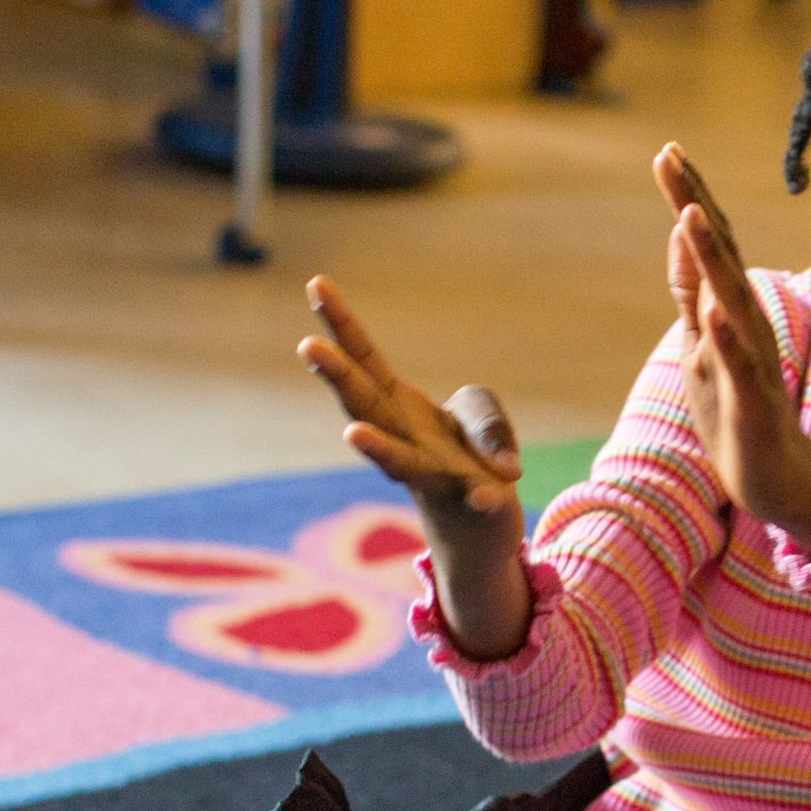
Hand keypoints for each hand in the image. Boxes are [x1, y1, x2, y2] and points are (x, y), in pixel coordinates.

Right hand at [298, 277, 524, 546]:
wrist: (475, 528)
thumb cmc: (467, 458)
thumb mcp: (480, 418)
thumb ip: (485, 419)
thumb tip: (503, 466)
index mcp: (398, 406)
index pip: (363, 358)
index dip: (341, 322)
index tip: (316, 282)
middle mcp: (403, 440)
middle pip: (363, 404)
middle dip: (337, 376)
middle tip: (307, 346)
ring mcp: (432, 475)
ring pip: (401, 462)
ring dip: (377, 449)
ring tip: (353, 435)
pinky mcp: (470, 503)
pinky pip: (478, 499)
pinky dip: (484, 498)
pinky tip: (493, 496)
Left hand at [653, 143, 810, 552]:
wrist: (776, 480)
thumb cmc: (735, 412)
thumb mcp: (700, 345)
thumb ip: (691, 293)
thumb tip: (679, 234)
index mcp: (730, 309)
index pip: (708, 243)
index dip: (688, 197)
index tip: (666, 150)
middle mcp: (748, 324)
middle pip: (720, 255)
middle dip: (695, 205)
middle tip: (671, 156)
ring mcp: (754, 362)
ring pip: (732, 302)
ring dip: (713, 258)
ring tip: (689, 214)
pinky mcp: (755, 404)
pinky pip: (743, 366)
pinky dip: (727, 339)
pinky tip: (711, 312)